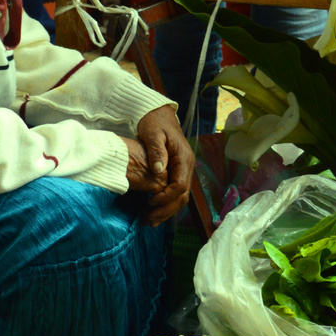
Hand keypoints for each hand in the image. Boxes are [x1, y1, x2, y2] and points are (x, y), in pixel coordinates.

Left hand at [126, 106, 194, 226]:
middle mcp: (187, 166)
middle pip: (182, 196)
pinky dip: (166, 204)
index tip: (150, 202)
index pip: (180, 185)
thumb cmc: (154, 122)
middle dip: (166, 210)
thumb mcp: (153, 133)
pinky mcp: (177, 172)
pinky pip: (175, 192)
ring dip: (166, 211)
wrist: (159, 114)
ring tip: (150, 221)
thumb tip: (159, 170)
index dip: (166, 197)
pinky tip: (154, 212)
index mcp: (184, 158)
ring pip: (180, 197)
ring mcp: (183, 170)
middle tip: (148, 219)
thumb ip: (156, 151)